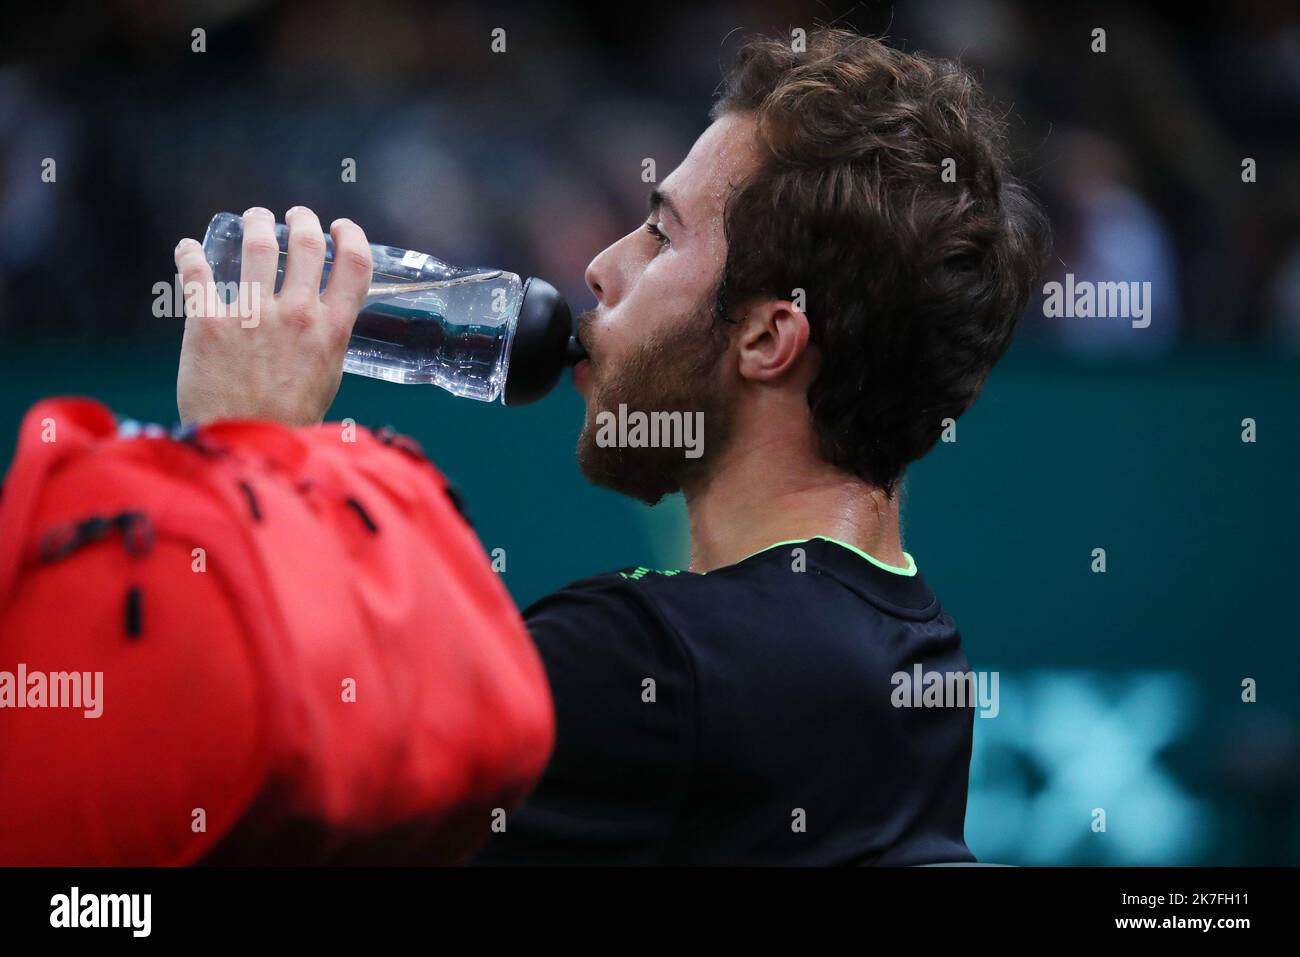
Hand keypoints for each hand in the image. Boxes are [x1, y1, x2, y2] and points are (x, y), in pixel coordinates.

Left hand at [173, 206, 372, 426]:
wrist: (247, 447)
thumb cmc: (290, 422)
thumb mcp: (327, 380)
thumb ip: (326, 344)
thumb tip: (322, 323)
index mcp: (331, 331)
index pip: (354, 264)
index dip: (350, 236)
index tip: (340, 228)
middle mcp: (297, 315)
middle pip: (306, 244)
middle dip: (301, 220)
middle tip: (293, 217)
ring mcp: (252, 315)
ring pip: (257, 245)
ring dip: (255, 224)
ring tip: (253, 220)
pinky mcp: (209, 322)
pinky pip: (197, 272)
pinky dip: (190, 254)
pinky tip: (188, 248)